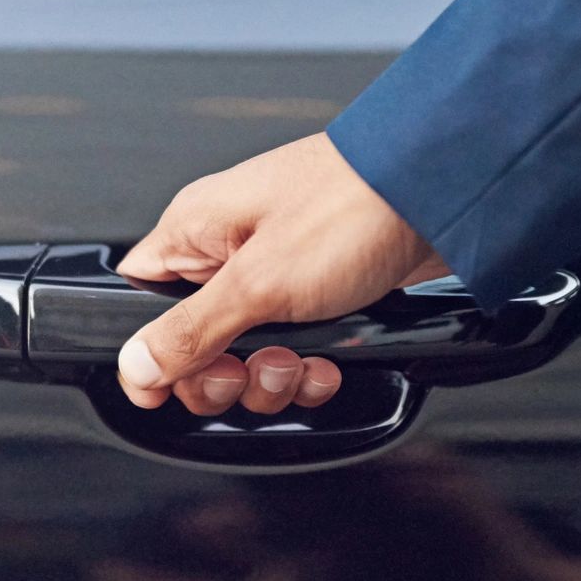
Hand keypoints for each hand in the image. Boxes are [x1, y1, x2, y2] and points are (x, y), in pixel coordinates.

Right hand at [115, 133, 447, 412]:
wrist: (443, 196)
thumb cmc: (352, 206)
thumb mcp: (259, 283)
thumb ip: (191, 331)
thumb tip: (136, 365)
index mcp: (195, 232)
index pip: (140, 305)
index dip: (153, 354)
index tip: (178, 384)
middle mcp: (229, 251)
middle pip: (194, 344)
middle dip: (226, 374)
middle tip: (253, 367)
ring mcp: (277, 273)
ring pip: (248, 356)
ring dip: (276, 376)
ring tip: (302, 361)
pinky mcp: (321, 292)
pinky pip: (295, 349)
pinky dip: (312, 368)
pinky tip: (332, 363)